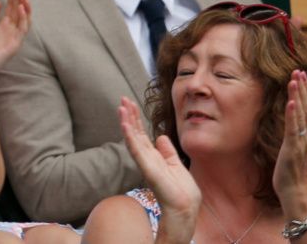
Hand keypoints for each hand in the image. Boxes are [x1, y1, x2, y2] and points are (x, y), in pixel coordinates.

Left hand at [0, 0, 30, 79]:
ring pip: (25, 18)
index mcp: (5, 26)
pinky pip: (23, 30)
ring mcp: (15, 37)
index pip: (12, 6)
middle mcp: (12, 30)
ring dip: (24, 5)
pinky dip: (24, 19)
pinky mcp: (15, 45)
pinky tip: (21, 8)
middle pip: (19, 9)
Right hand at [118, 97, 198, 242]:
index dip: (136, 118)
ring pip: (133, 138)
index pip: (141, 133)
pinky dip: (130, 137)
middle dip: (129, 115)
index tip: (131, 104)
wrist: (185, 207)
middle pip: (135, 132)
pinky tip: (125, 125)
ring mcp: (145, 162)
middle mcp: (146, 157)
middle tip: (123, 99)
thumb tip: (160, 137)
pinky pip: (136, 150)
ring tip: (121, 107)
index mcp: (153, 156)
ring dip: (126, 122)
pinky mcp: (147, 168)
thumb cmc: (182, 190)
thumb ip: (167, 151)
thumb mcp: (176, 164)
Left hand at [273, 70, 306, 216]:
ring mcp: (300, 141)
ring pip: (300, 114)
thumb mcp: (292, 145)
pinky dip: (292, 114)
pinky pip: (292, 128)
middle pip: (306, 106)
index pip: (306, 107)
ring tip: (295, 79)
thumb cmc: (291, 169)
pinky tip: (290, 101)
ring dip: (297, 95)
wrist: (295, 190)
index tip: (300, 74)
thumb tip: (288, 119)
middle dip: (302, 88)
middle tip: (298, 70)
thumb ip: (292, 132)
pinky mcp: (292, 148)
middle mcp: (306, 134)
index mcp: (306, 133)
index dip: (304, 90)